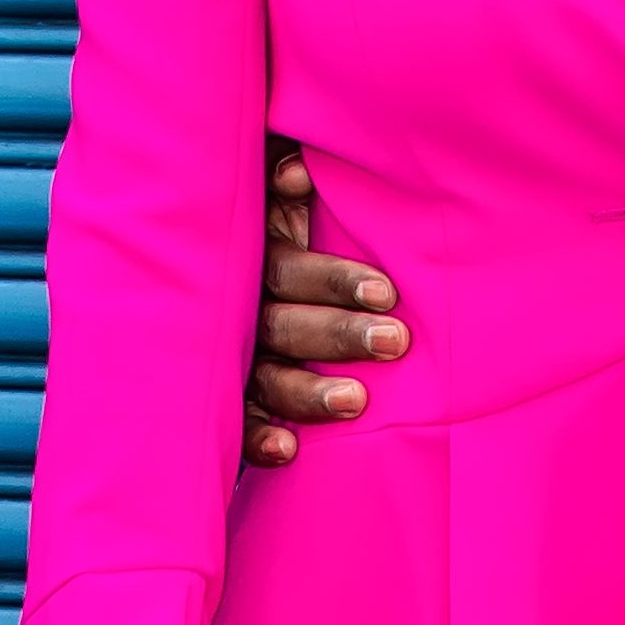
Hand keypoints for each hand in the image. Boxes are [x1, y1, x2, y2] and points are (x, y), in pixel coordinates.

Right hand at [244, 144, 409, 466]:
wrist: (237, 275)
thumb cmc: (294, 232)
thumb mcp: (284, 205)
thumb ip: (288, 184)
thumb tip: (297, 174)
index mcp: (254, 258)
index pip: (288, 270)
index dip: (332, 280)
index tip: (386, 291)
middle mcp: (239, 310)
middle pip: (280, 325)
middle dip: (337, 335)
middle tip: (394, 340)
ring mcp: (232, 358)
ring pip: (264, 378)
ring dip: (307, 393)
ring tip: (357, 402)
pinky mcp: (230, 399)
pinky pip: (239, 424)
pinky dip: (259, 439)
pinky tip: (290, 450)